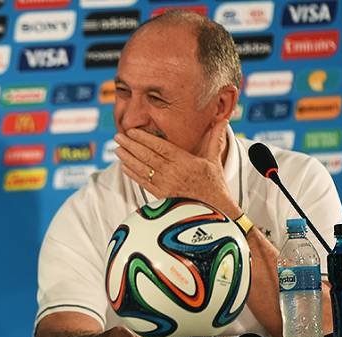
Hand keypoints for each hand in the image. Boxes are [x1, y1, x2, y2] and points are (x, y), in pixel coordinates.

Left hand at [113, 119, 239, 216]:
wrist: (215, 211)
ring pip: (142, 169)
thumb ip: (214, 139)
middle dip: (130, 145)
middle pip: (147, 156)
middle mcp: (173, 173)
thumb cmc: (214, 184)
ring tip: (117, 149)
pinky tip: (123, 166)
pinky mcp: (161, 196)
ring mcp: (165, 185)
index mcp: (184, 162)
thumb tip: (223, 120)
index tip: (132, 131)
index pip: (160, 146)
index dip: (144, 138)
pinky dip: (132, 174)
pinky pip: (143, 183)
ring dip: (128, 158)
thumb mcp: (214, 160)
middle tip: (118, 136)